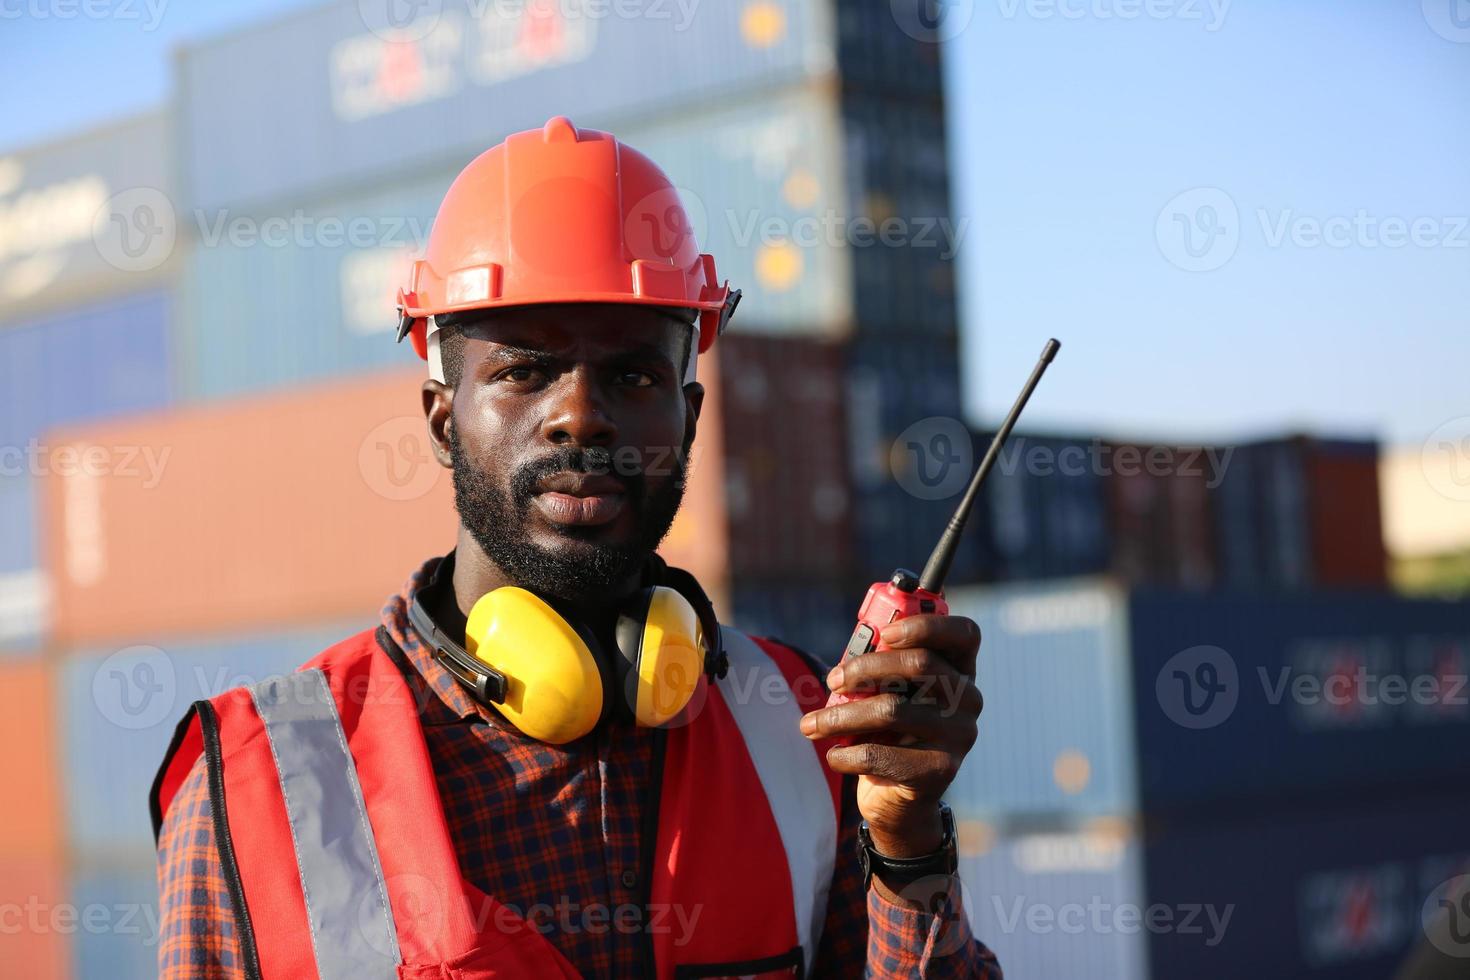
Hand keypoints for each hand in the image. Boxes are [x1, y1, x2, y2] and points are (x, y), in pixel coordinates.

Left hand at [799, 615, 981, 858]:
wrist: (900, 801)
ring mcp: (960, 735)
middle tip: (832, 680)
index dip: (927, 626)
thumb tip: (845, 661)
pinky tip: (833, 756)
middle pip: (919, 665)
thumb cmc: (887, 734)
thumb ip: (879, 670)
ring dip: (840, 716)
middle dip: (864, 668)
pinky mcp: (941, 770)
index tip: (884, 634)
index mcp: (959, 671)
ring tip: (810, 724)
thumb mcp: (888, 696)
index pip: (964, 634)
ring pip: (892, 710)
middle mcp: (969, 700)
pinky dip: (846, 755)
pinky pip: (882, 754)